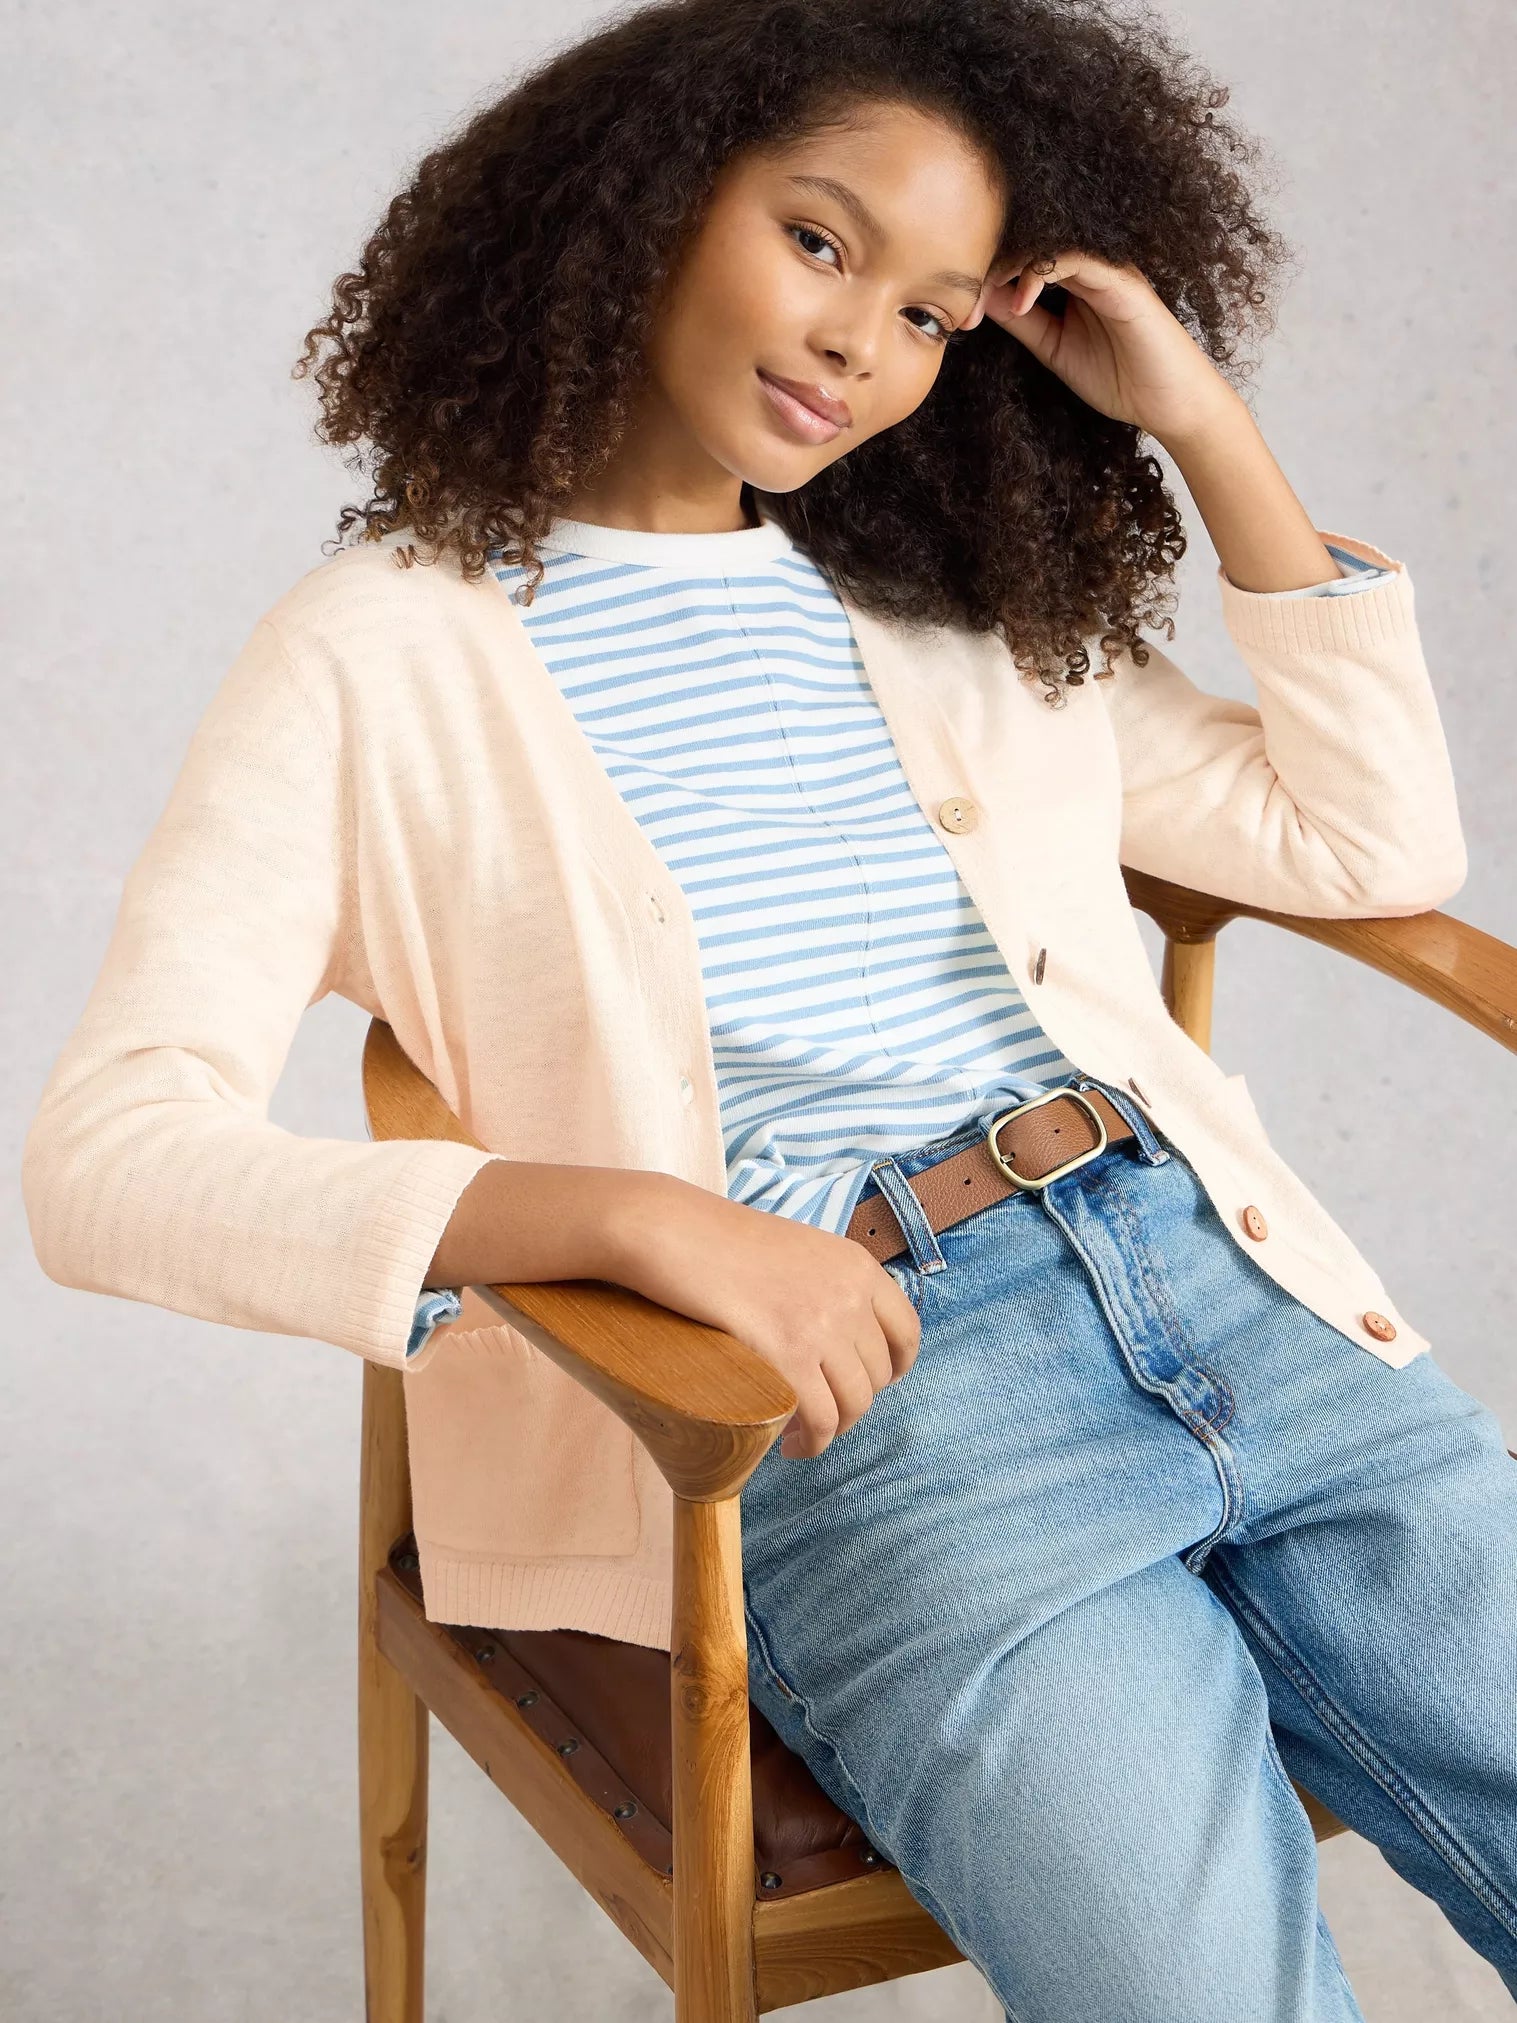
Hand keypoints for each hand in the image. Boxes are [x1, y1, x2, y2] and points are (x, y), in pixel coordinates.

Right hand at [605, 1174, 920, 1459]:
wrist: (673, 1232)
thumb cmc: (719, 1241)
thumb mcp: (797, 1249)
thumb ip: (826, 1285)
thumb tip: (838, 1335)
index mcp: (857, 1265)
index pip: (906, 1331)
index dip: (895, 1367)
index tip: (874, 1383)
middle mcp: (851, 1295)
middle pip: (878, 1376)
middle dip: (851, 1402)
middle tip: (816, 1410)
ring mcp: (823, 1326)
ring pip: (853, 1404)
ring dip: (830, 1429)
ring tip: (800, 1436)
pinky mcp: (789, 1355)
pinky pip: (819, 1418)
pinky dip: (809, 1442)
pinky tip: (786, 1444)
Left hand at [960, 248, 1237, 451]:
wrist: (1168, 405)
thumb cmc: (1119, 378)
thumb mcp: (1053, 348)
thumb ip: (1021, 321)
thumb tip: (981, 299)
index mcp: (1074, 277)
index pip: (1023, 258)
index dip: (986, 277)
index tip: (959, 312)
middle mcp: (1091, 265)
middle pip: (1030, 244)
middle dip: (989, 269)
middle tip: (962, 303)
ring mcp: (1108, 269)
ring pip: (1048, 243)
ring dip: (1008, 267)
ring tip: (984, 298)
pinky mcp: (1124, 282)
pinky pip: (1078, 257)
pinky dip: (1043, 272)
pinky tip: (1023, 302)